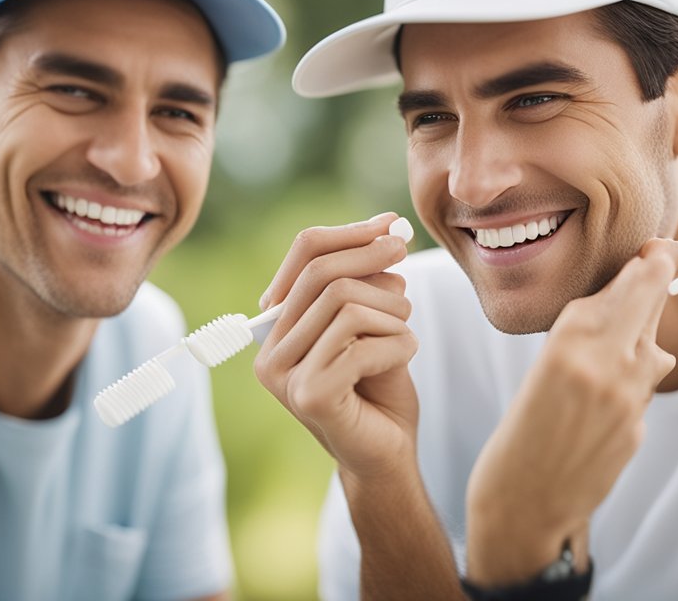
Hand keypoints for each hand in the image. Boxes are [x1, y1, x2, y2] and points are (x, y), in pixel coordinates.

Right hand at [254, 213, 418, 478]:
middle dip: (372, 260)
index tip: (391, 224)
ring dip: (391, 312)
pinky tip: (406, 356)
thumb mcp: (374, 320)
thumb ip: (368, 280)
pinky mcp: (309, 397)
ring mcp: (285, 376)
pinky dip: (397, 344)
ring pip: (345, 306)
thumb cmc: (380, 384)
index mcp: (278, 326)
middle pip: (321, 275)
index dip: (349, 233)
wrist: (389, 454)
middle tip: (406, 254)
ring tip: (406, 331)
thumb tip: (385, 228)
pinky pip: (360, 346)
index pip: (303, 255)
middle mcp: (271, 350)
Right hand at [465, 237, 677, 583]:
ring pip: (655, 348)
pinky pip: (641, 391)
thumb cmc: (519, 430)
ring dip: (643, 339)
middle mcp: (609, 364)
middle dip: (661, 279)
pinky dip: (630, 384)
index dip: (659, 258)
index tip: (661, 248)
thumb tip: (634, 297)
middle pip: (654, 301)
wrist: (520, 503)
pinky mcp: (637, 432)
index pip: (640, 279)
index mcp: (573, 338)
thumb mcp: (544, 365)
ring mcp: (630, 401)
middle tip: (668, 257)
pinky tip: (601, 398)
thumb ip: (589, 334)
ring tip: (614, 341)